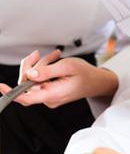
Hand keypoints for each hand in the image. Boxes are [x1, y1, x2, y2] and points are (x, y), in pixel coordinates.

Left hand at [0, 50, 118, 107]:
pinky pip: (38, 82)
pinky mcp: (49, 93)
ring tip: (54, 58)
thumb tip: (29, 75)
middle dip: (31, 67)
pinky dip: (43, 70)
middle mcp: (49, 98)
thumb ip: (47, 71)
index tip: (1, 86)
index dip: (12, 93)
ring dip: (40, 67)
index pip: (27, 98)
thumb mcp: (67, 67)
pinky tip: (53, 63)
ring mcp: (49, 97)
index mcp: (54, 94)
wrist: (96, 82)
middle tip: (40, 55)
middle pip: (28, 84)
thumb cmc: (85, 74)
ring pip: (33, 81)